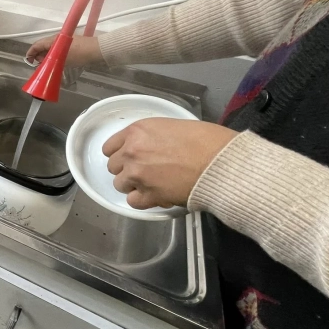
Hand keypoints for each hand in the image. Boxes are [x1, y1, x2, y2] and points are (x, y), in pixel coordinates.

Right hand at [25, 34, 103, 66]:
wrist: (96, 50)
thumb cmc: (78, 54)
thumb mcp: (61, 59)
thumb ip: (48, 60)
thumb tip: (40, 60)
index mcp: (52, 40)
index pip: (36, 44)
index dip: (30, 52)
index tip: (28, 61)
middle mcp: (56, 38)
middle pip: (42, 46)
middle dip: (38, 55)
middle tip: (38, 66)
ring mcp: (63, 41)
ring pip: (50, 48)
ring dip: (46, 56)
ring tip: (46, 66)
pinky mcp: (69, 44)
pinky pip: (57, 49)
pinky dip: (53, 55)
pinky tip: (55, 63)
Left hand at [102, 118, 237, 208]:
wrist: (219, 162)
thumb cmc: (205, 140)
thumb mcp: (172, 127)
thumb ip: (152, 138)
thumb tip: (149, 148)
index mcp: (136, 131)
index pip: (110, 147)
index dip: (119, 153)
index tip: (128, 158)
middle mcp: (131, 152)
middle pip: (113, 166)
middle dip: (126, 169)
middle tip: (144, 171)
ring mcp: (137, 175)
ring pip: (120, 184)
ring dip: (133, 185)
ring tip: (151, 184)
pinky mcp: (148, 195)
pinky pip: (132, 202)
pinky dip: (142, 200)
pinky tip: (155, 196)